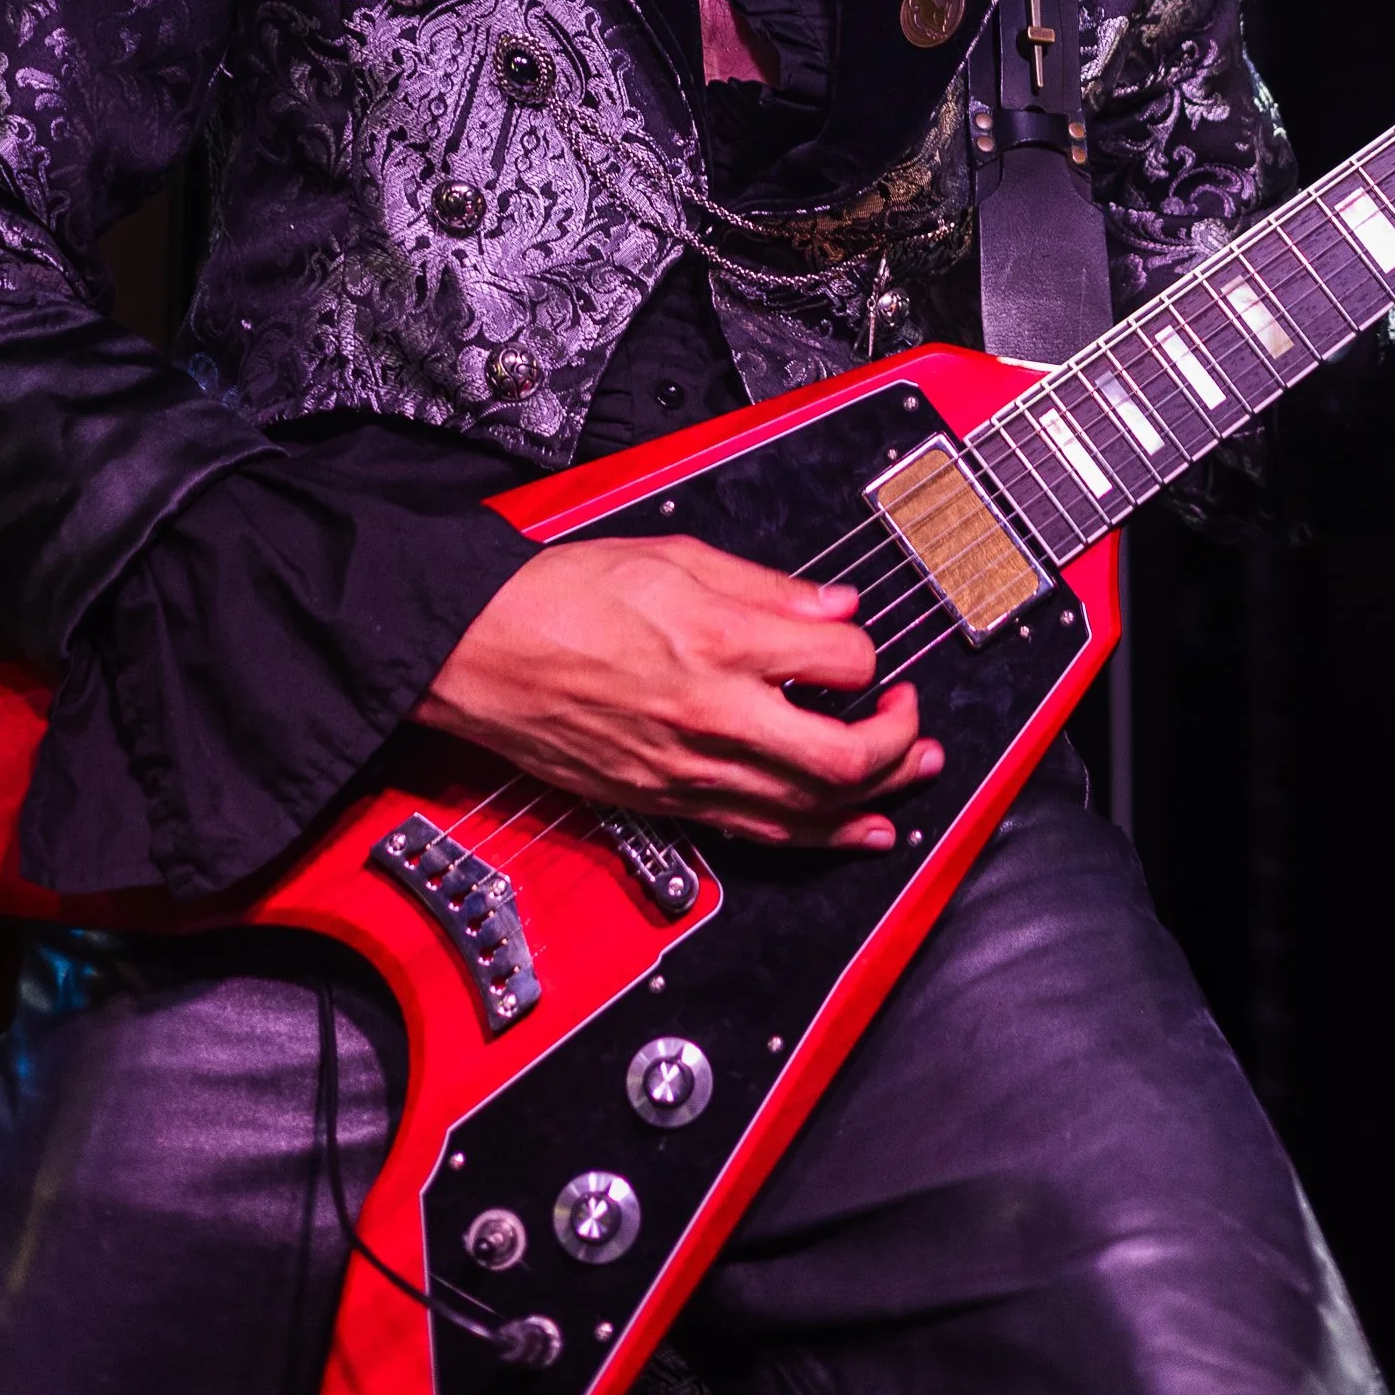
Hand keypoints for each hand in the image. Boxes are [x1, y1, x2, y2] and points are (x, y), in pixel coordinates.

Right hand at [416, 535, 943, 852]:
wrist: (480, 652)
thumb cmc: (561, 597)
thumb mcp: (675, 557)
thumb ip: (765, 586)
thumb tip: (833, 603)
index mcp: (721, 640)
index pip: (843, 658)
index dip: (865, 649)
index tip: (857, 642)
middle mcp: (715, 714)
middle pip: (845, 755)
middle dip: (898, 738)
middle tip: (908, 713)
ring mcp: (691, 768)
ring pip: (813, 807)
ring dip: (880, 793)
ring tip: (914, 772)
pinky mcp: (668, 802)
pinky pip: (763, 831)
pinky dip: (823, 836)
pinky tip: (861, 831)